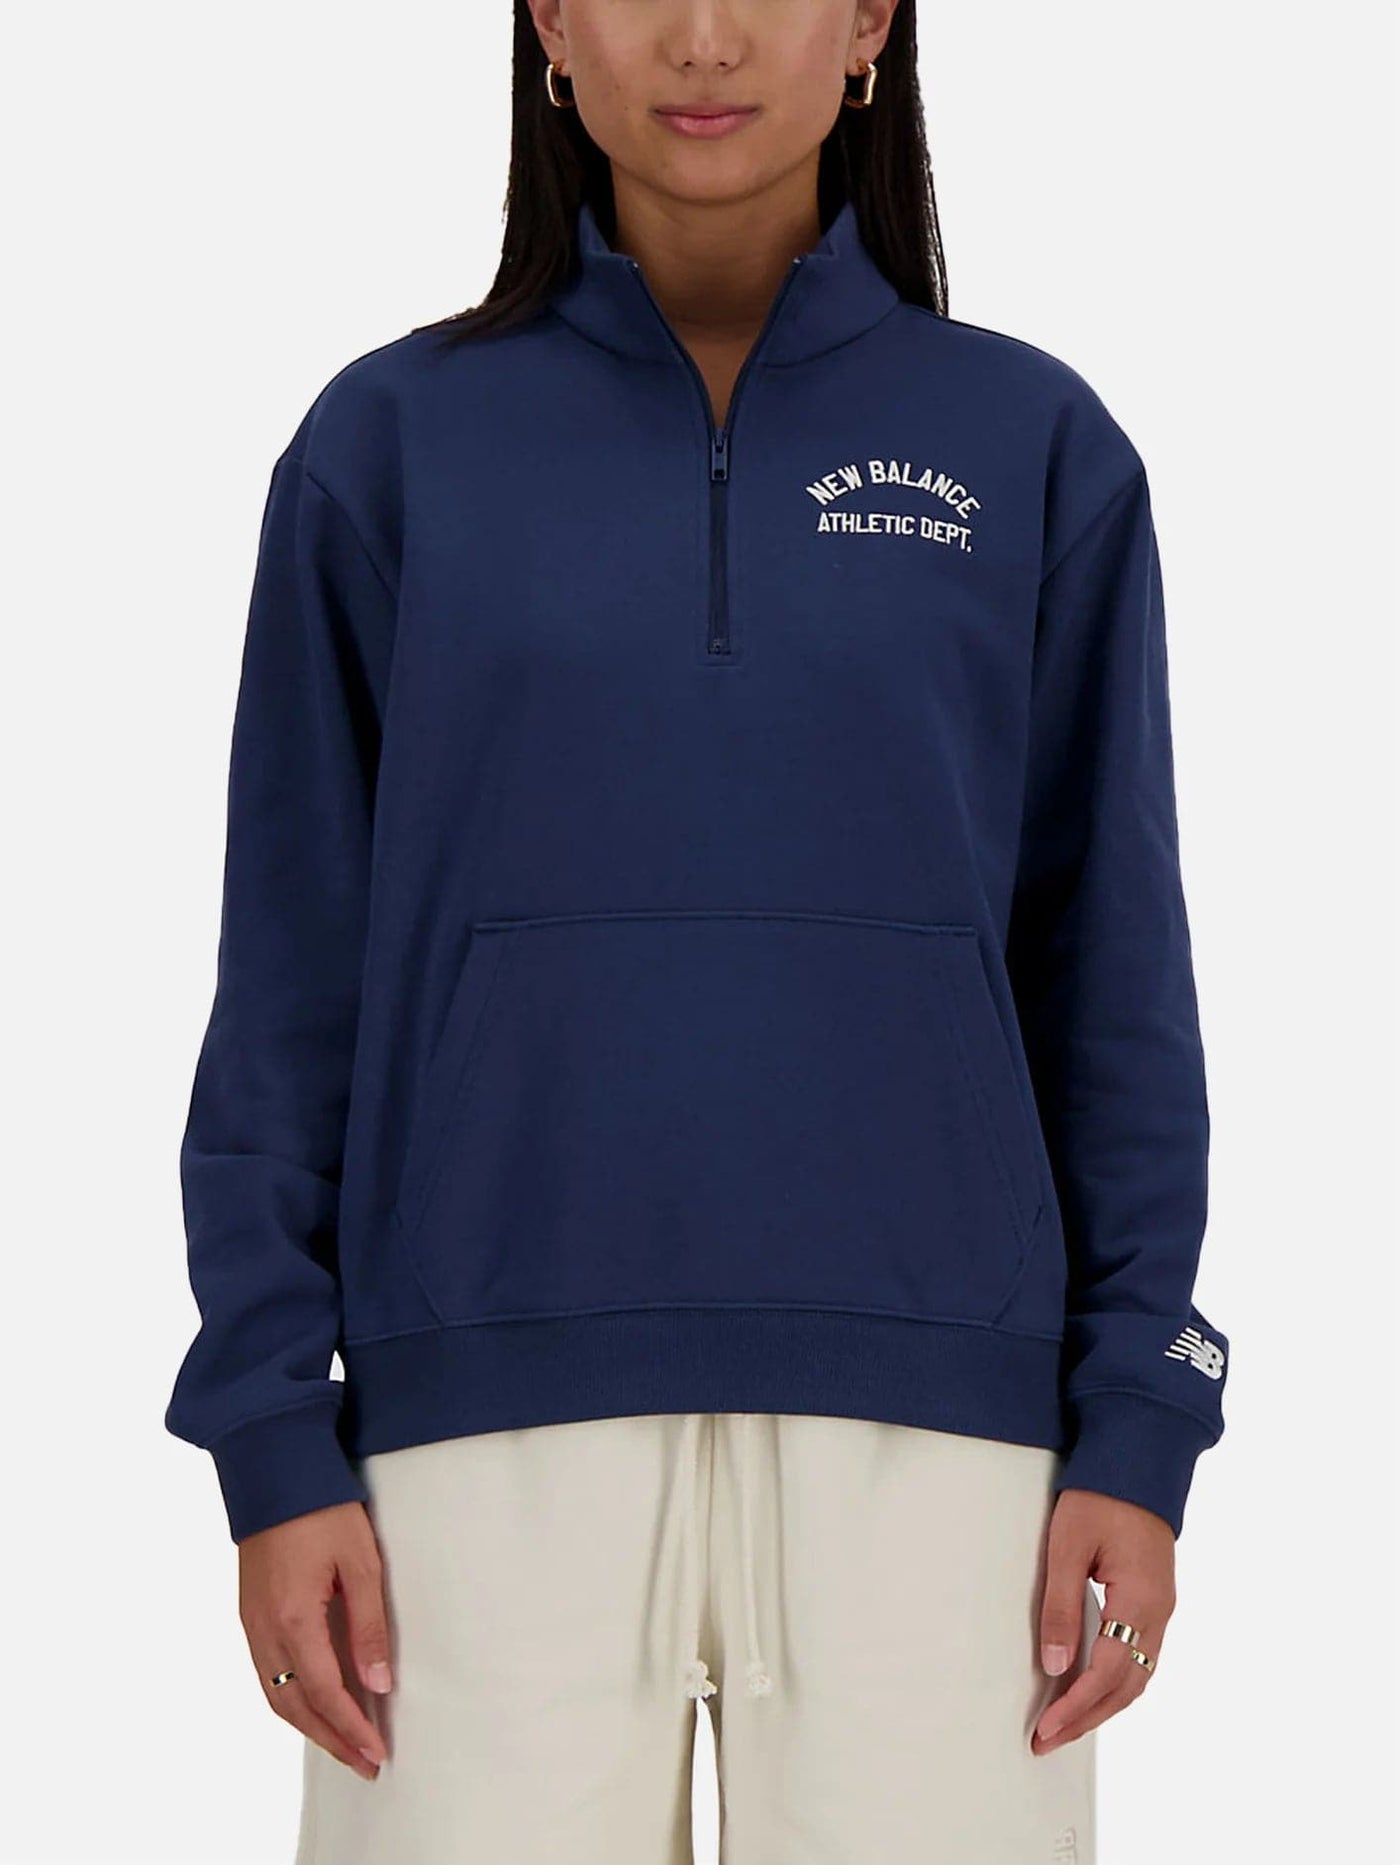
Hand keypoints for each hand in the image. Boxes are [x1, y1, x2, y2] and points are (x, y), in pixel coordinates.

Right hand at [239, 1500, 393, 1780]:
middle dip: (330, 1739)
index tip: (377, 1752)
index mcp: (294, 1619)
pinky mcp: (249, 1612)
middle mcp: (265, 1630)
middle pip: (294, 1707)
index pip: (325, 1694)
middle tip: (364, 1763)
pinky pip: (266, 1673)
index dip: (352, 1727)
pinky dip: (289, 1699)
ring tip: (342, 1742)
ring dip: (308, 1725)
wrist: (274, 1469)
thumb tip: (379, 1682)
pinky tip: (312, 1702)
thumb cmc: (322, 1508)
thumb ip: (369, 1624)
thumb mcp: (360, 1561)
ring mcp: (251, 1623)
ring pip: (275, 1695)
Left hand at [1032, 1487, 1175, 1754]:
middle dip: (1088, 1718)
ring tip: (1063, 1723)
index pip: (1110, 1674)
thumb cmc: (1099, 1495)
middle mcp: (1159, 1611)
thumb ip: (1062, 1607)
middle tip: (1048, 1740)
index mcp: (1141, 1600)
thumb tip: (1057, 1666)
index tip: (1047, 1729)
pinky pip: (1139, 1654)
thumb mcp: (1067, 1546)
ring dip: (1102, 1704)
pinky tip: (1088, 1686)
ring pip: (1137, 1675)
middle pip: (1128, 1686)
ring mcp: (1161, 1606)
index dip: (1077, 1707)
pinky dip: (1114, 1680)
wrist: (1136, 1459)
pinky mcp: (1153, 1597)